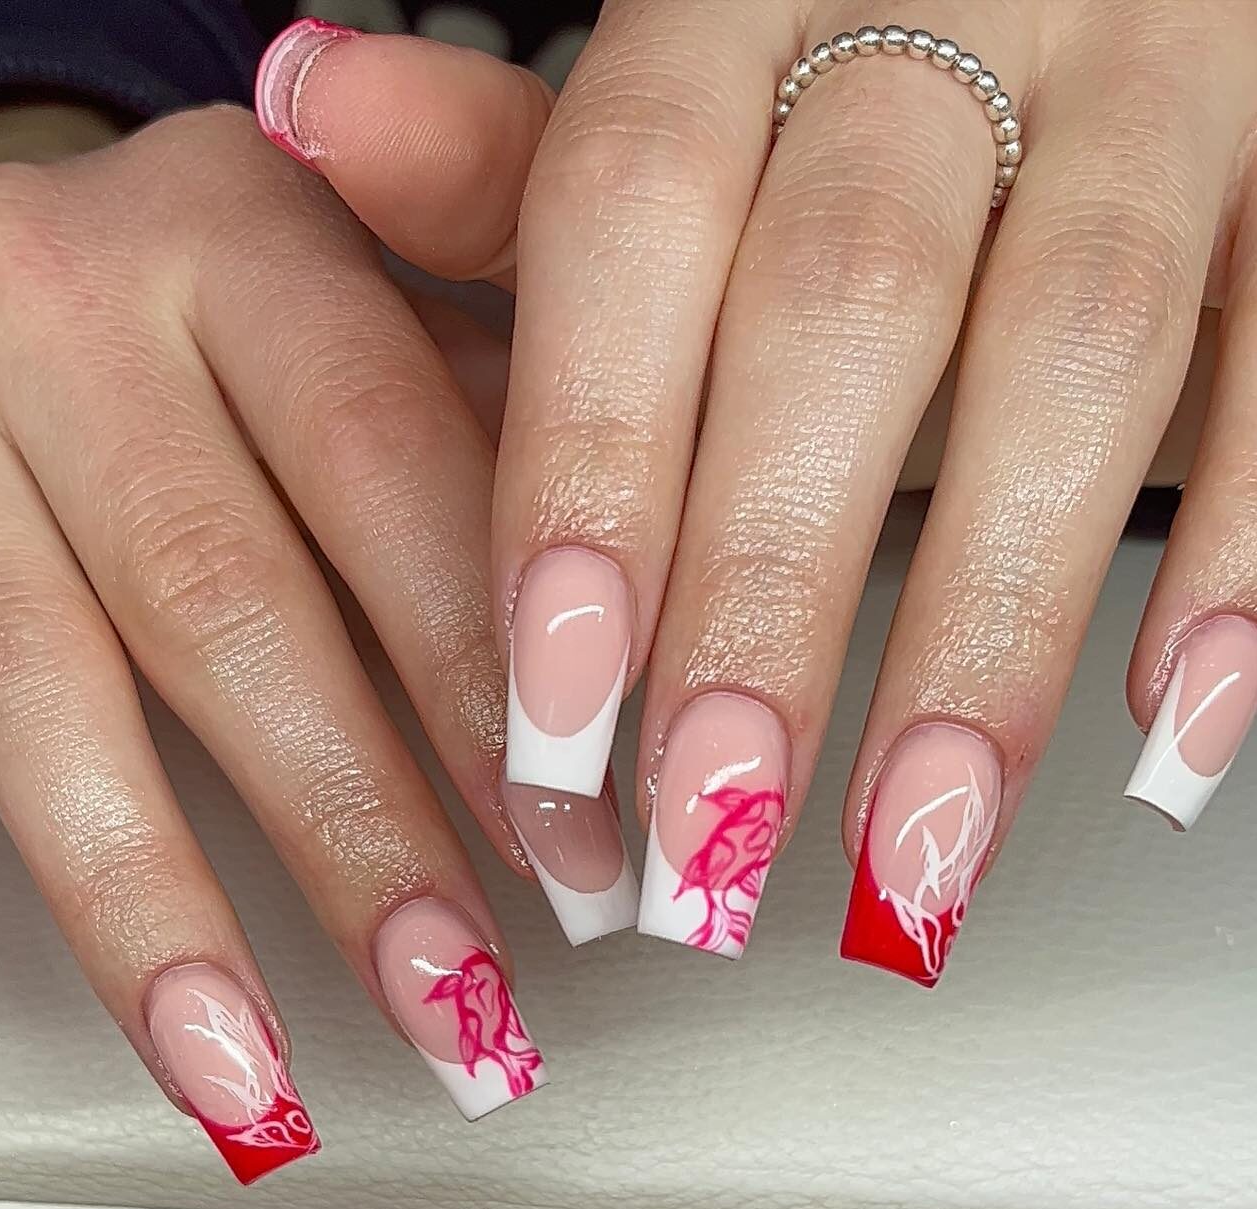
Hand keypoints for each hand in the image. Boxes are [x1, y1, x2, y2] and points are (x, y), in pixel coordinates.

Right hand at [0, 34, 565, 1181]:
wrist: (6, 242)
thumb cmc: (226, 300)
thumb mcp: (376, 300)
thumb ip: (491, 431)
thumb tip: (620, 675)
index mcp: (251, 234)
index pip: (390, 465)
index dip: (483, 679)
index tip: (572, 858)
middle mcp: (61, 293)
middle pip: (219, 598)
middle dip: (350, 832)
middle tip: (454, 1004)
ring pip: (28, 679)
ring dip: (147, 906)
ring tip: (247, 1073)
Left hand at [324, 2, 1254, 980]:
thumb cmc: (822, 75)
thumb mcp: (659, 105)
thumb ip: (510, 160)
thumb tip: (317, 107)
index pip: (630, 211)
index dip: (589, 464)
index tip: (554, 708)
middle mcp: (945, 14)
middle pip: (843, 307)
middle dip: (769, 591)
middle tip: (710, 825)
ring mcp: (1147, 83)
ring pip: (1080, 348)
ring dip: (989, 628)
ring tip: (912, 852)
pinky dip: (1242, 549)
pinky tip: (1172, 718)